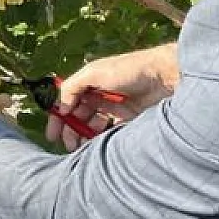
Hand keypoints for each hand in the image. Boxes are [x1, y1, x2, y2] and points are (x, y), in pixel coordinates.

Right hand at [45, 43, 178, 149]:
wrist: (166, 76)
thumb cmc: (129, 70)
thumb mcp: (94, 73)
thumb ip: (72, 88)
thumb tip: (61, 109)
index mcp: (90, 82)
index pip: (68, 101)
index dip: (58, 117)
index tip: (52, 135)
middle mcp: (100, 95)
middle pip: (79, 116)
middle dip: (71, 131)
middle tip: (68, 146)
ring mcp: (115, 108)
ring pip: (93, 126)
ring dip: (85, 137)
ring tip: (82, 149)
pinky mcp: (129, 119)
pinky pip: (110, 132)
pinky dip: (101, 139)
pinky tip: (97, 146)